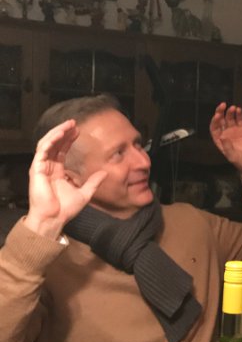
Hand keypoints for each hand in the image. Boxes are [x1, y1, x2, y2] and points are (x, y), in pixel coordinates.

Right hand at [24, 120, 106, 238]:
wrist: (54, 219)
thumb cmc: (65, 209)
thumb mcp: (84, 193)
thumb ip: (93, 182)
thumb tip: (104, 173)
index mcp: (56, 171)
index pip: (61, 150)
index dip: (69, 140)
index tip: (79, 131)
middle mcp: (47, 167)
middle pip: (54, 144)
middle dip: (63, 132)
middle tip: (74, 123)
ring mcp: (40, 167)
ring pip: (47, 144)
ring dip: (57, 133)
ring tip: (68, 125)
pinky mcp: (36, 169)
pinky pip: (42, 150)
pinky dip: (50, 141)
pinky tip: (60, 134)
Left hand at [209, 104, 241, 176]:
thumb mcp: (233, 157)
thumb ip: (227, 147)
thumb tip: (223, 136)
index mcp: (220, 141)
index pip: (214, 128)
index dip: (215, 121)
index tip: (218, 115)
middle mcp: (226, 135)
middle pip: (221, 121)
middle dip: (220, 112)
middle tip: (223, 106)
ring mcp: (235, 131)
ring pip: (230, 118)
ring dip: (230, 112)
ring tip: (233, 108)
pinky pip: (240, 120)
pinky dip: (239, 114)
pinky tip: (239, 110)